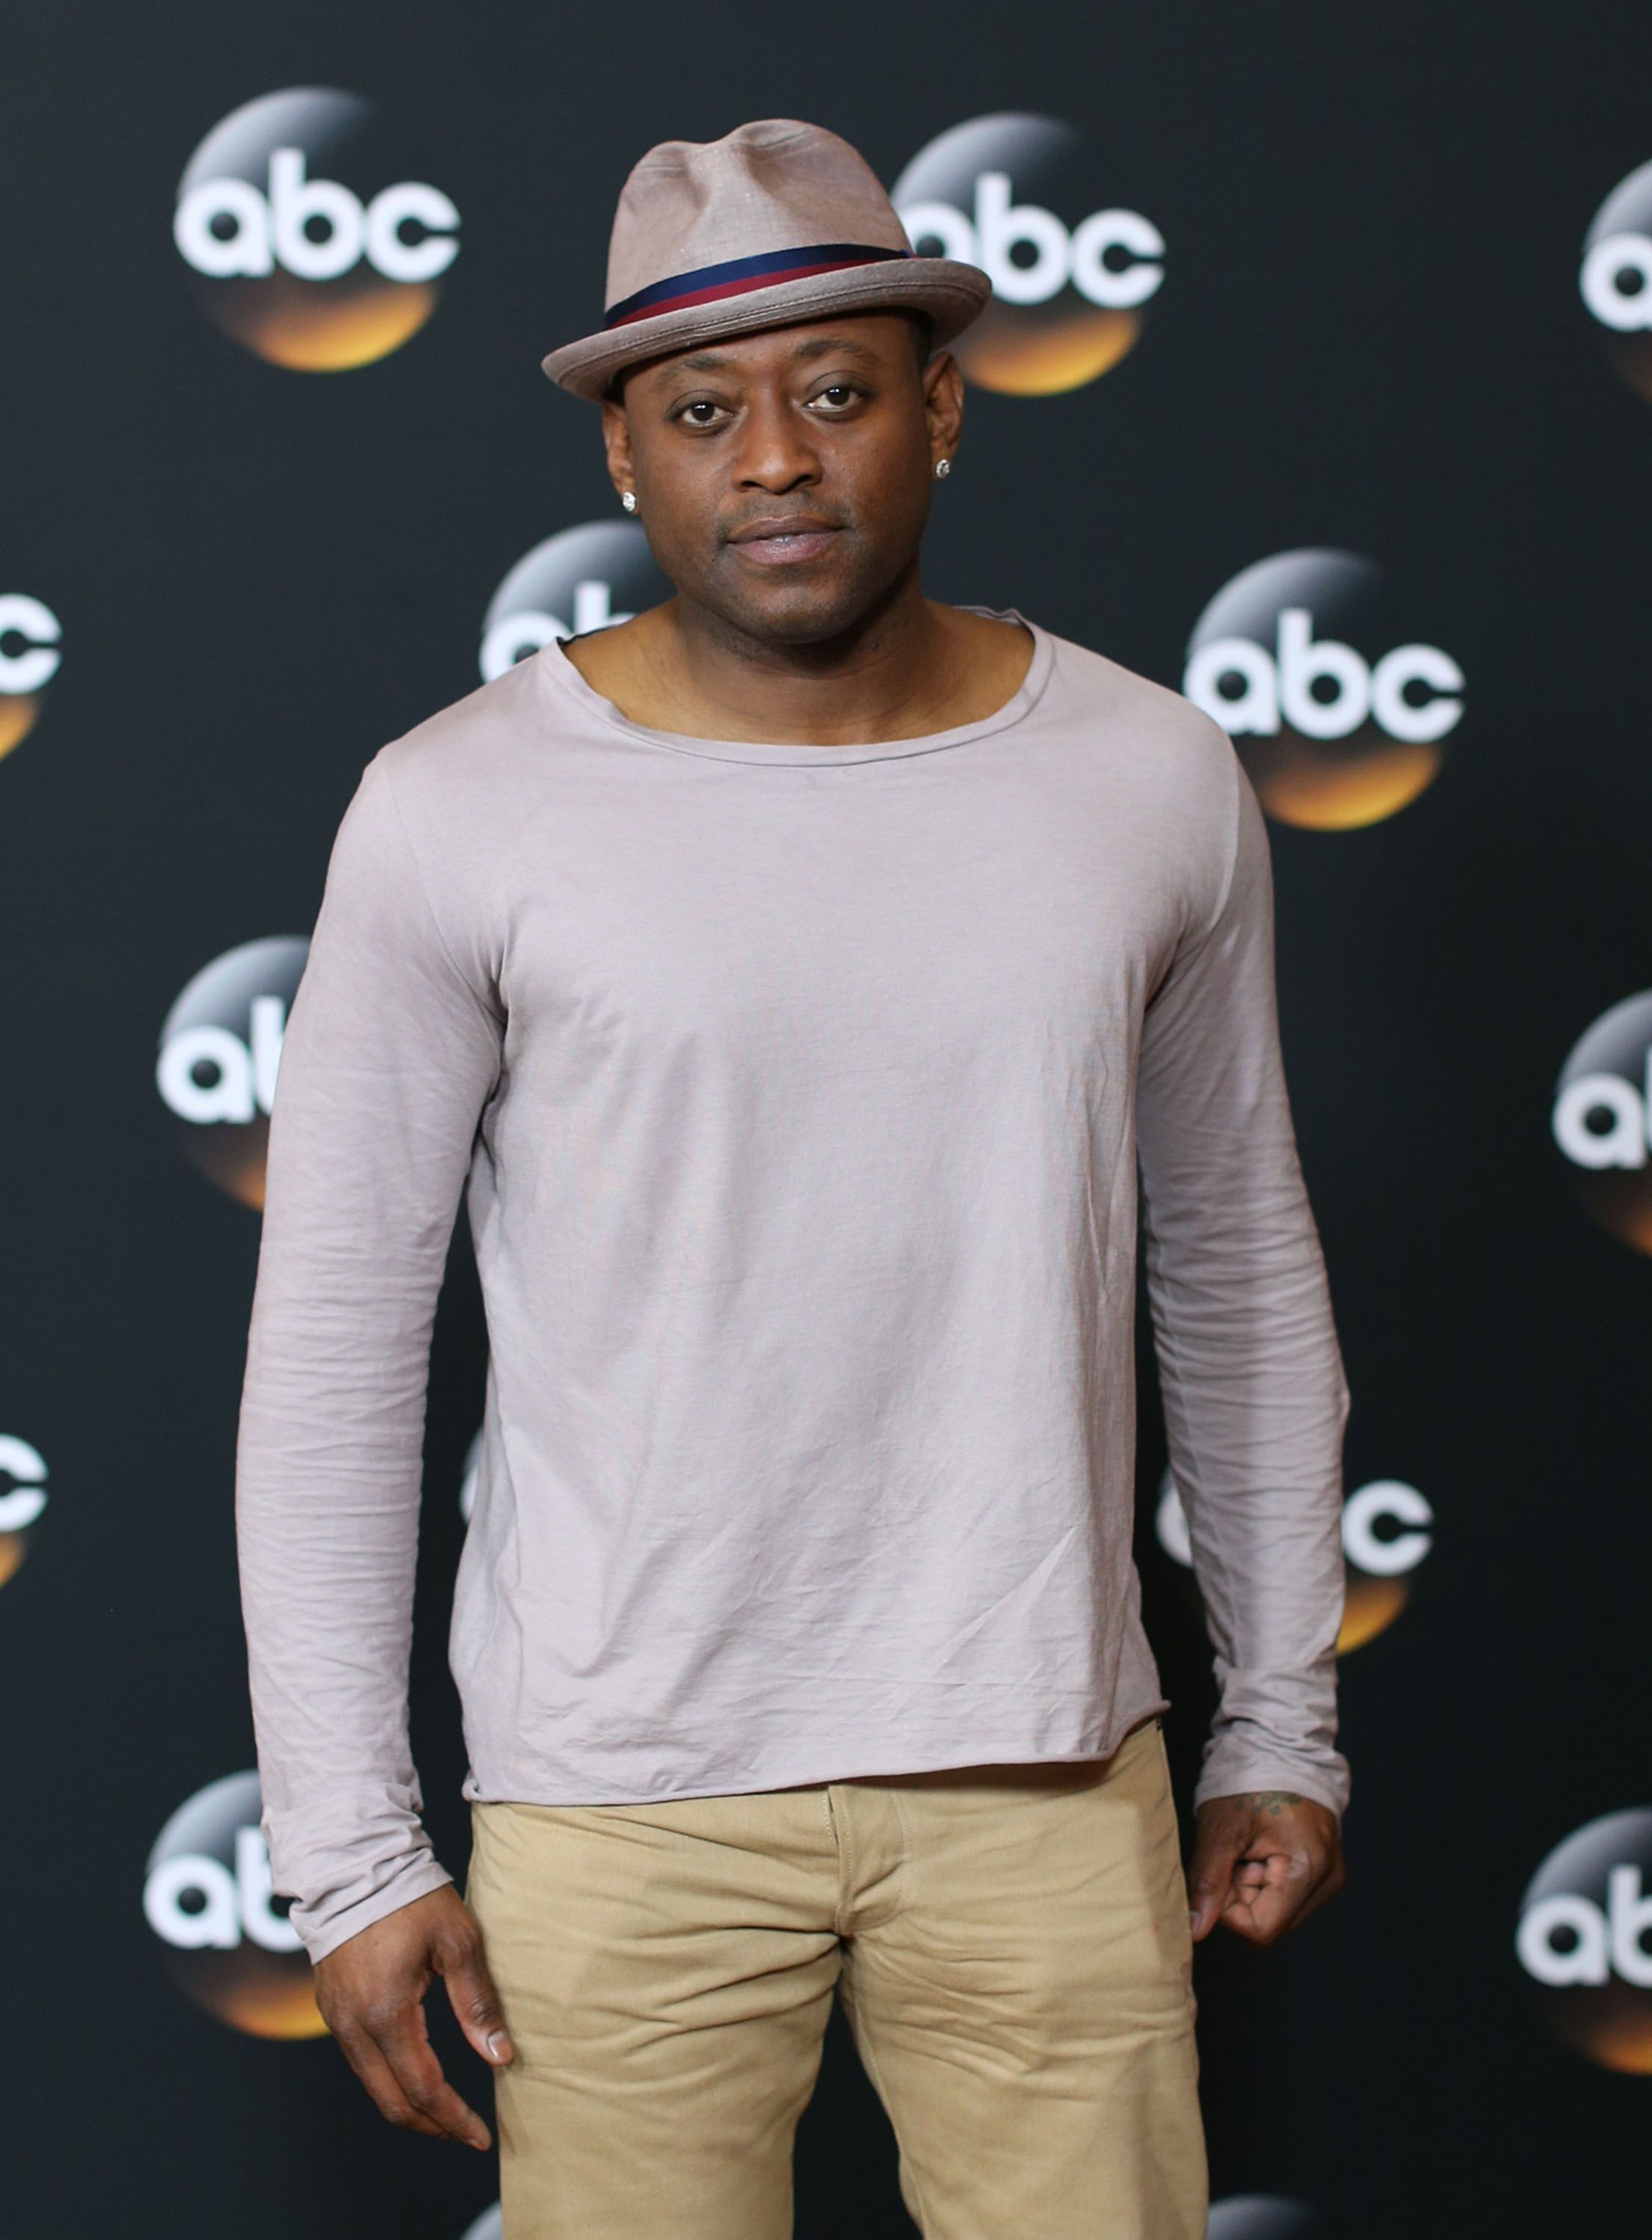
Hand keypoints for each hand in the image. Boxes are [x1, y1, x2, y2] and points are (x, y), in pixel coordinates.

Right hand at [313, 1885, 513, 2148]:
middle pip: (392, 2103)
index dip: (454, 2119)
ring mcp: (337, 2020)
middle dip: (432, 2126)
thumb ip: (477, 2003)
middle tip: (466, 2133)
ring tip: (448, 2111)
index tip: (481, 2136)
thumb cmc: (411, 1898)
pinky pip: (360, 2061)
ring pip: (373, 2086)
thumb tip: (500, 2056)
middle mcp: (354, 2027)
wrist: (354, 1867)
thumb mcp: (457, 1942)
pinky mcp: (331, 2009)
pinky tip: (416, 2074)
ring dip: (410, 2105)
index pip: (423, 2089)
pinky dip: (390, 2079)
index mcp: (386, 2015)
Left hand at [1187, 1790, 1344, 1945]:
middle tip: (1233, 1853)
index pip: (1260, 1928)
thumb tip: (1195, 1930)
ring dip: (1251, 1887)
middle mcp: (1326, 1880)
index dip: (1229, 1909)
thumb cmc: (1250, 1778)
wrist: (1279, 1745)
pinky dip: (1264, 1878)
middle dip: (1240, 1895)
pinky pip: (1285, 1894)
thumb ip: (1207, 1882)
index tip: (1220, 1871)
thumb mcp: (1221, 1828)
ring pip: (1275, 1911)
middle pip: (1269, 1922)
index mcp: (1306, 1869)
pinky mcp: (1322, 1869)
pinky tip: (1259, 1849)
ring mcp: (1328, 1875)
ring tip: (1247, 1847)